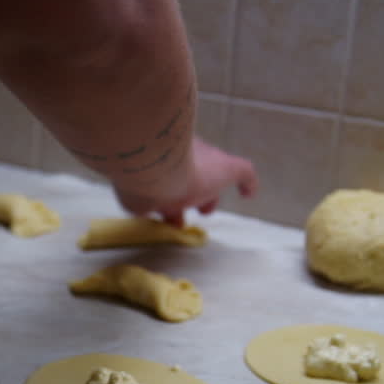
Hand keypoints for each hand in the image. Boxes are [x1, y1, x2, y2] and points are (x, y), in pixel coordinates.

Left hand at [114, 138, 257, 226]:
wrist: (155, 172)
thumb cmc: (195, 168)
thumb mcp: (231, 168)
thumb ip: (246, 175)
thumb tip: (250, 191)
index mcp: (195, 158)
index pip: (203, 174)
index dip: (209, 192)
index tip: (206, 209)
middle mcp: (172, 167)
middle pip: (182, 186)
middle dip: (190, 202)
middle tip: (190, 217)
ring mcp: (152, 180)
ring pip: (162, 196)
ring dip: (170, 212)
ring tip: (174, 226)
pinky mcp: (134, 193)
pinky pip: (143, 205)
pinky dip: (149, 213)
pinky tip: (154, 223)